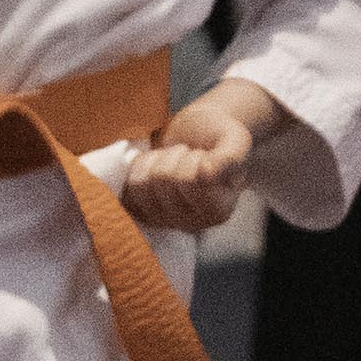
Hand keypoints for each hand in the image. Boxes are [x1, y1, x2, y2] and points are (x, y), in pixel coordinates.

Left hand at [122, 83, 288, 232]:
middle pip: (163, 181)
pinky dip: (137, 170)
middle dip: (173, 157)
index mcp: (218, 211)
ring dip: (154, 161)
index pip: (188, 181)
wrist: (199, 136)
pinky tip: (153, 166)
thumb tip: (208, 172)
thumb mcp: (235, 140)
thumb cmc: (219, 138)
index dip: (192, 159)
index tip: (204, 155)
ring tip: (172, 160)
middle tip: (187, 156)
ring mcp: (164, 221)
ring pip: (141, 185)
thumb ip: (229, 157)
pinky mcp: (143, 214)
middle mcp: (191, 223)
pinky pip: (126, 191)